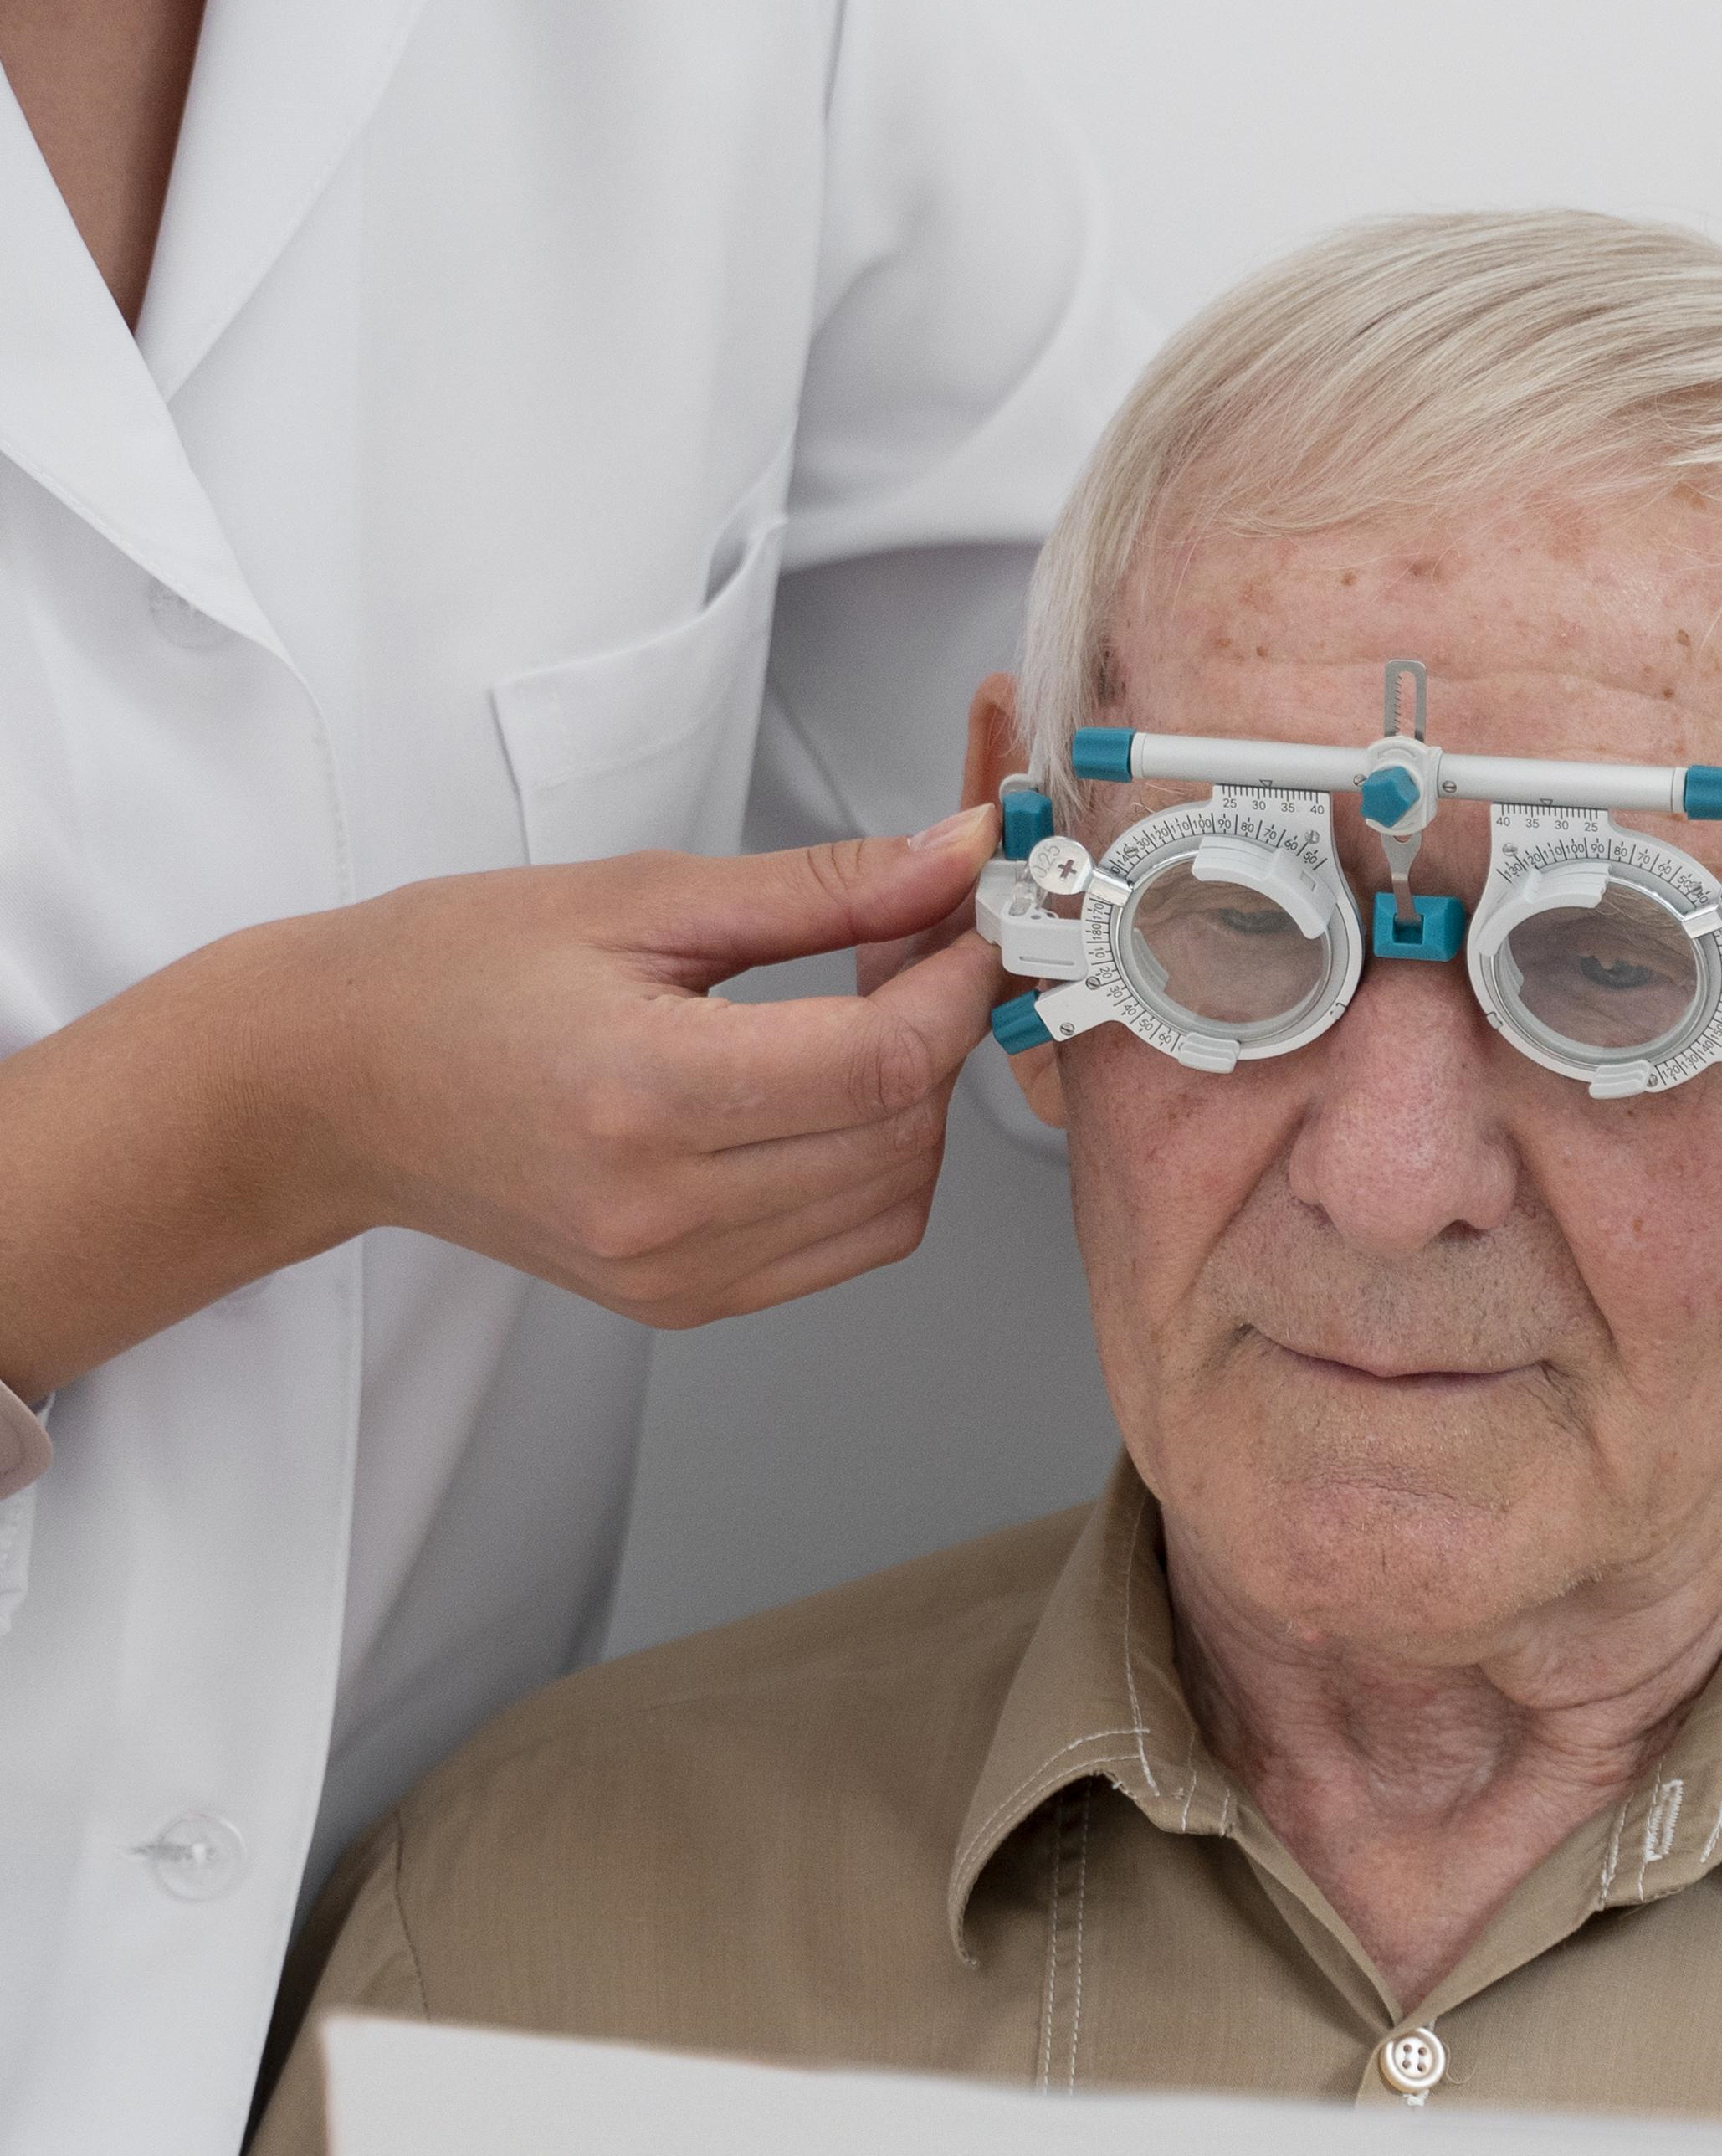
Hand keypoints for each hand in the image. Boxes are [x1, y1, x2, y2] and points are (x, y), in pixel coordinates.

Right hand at [0, 812, 1006, 1403]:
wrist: (322, 1087)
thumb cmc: (446, 975)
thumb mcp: (638, 897)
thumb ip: (821, 889)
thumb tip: (953, 855)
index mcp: (643, 1096)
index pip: (884, 1064)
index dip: (958, 986)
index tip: (966, 922)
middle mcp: (663, 1209)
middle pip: (903, 1134)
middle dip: (941, 1036)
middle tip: (912, 953)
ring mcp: (673, 1272)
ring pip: (895, 1201)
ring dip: (913, 1106)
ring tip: (858, 1019)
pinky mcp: (679, 1300)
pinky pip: (844, 1245)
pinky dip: (871, 1169)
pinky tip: (821, 1095)